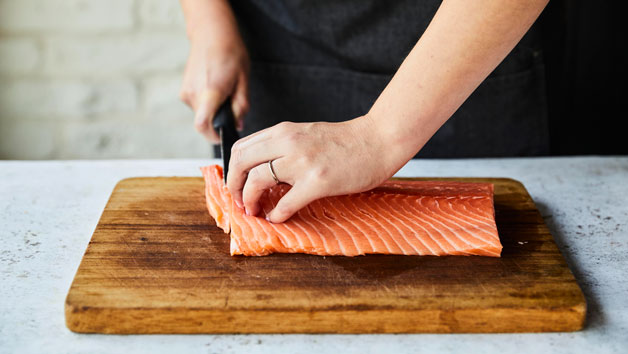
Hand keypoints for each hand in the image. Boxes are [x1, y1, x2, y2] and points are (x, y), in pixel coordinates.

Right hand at [179, 28, 248, 141]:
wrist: (211, 34)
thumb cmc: (230, 53)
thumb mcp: (244, 80)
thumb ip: (241, 106)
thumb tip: (238, 124)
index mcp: (210, 92)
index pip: (202, 125)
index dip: (214, 136)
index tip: (224, 135)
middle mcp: (193, 94)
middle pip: (204, 123)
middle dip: (219, 121)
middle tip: (231, 105)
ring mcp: (185, 92)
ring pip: (201, 114)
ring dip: (214, 110)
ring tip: (224, 91)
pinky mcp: (183, 91)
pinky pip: (197, 106)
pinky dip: (207, 103)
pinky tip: (215, 87)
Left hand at [227, 116, 400, 222]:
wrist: (378, 140)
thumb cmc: (346, 141)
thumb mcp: (306, 134)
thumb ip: (283, 146)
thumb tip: (262, 169)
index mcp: (283, 131)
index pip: (241, 148)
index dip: (232, 171)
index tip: (236, 185)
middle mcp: (288, 143)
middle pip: (241, 162)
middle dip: (234, 187)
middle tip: (240, 201)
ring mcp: (302, 162)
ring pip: (257, 181)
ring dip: (250, 201)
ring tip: (255, 211)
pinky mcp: (318, 181)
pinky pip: (286, 203)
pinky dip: (276, 214)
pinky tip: (278, 218)